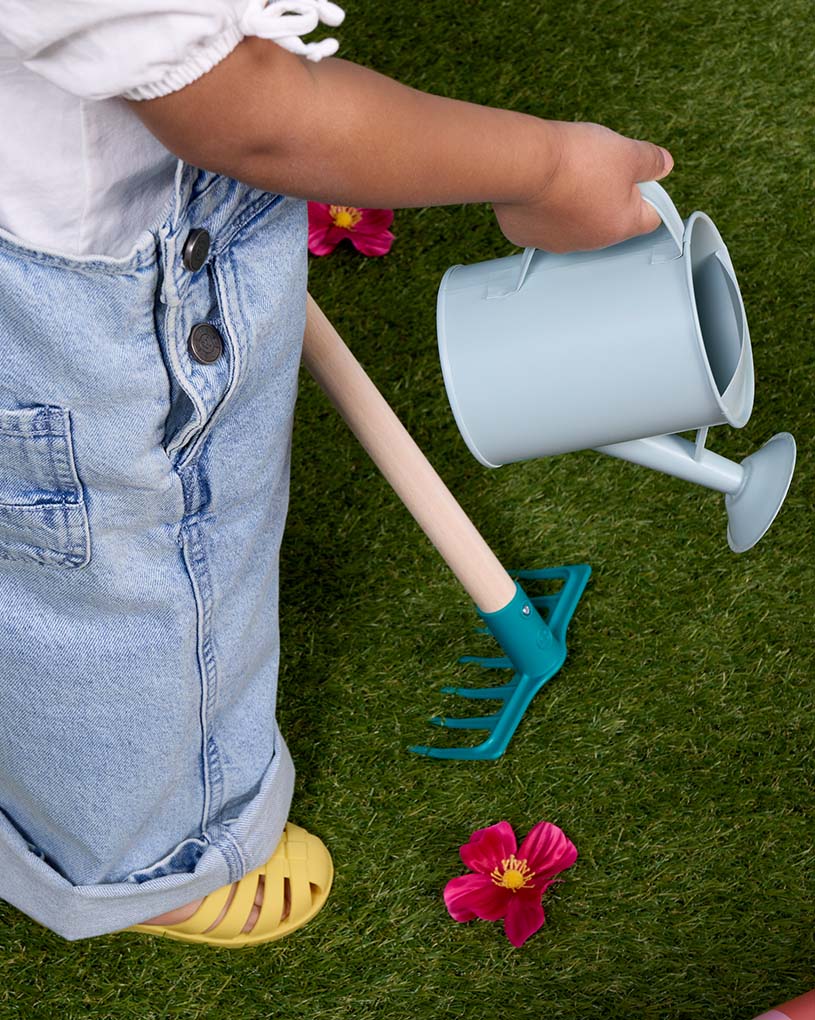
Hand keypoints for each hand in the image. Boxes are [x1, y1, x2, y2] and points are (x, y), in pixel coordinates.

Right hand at [492, 120, 673, 252]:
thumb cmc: (573, 163)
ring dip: (575, 202)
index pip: (650, 218)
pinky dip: (545, 206)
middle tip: (599, 168)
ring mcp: (556, 242)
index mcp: (620, 226)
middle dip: (608, 195)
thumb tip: (662, 164)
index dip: (649, 194)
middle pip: (610, 219)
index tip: (640, 176)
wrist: (525, 165)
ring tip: (567, 174)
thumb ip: (650, 161)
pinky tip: (543, 186)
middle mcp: (589, 242)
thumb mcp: (627, 151)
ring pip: (575, 222)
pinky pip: (543, 222)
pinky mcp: (528, 235)